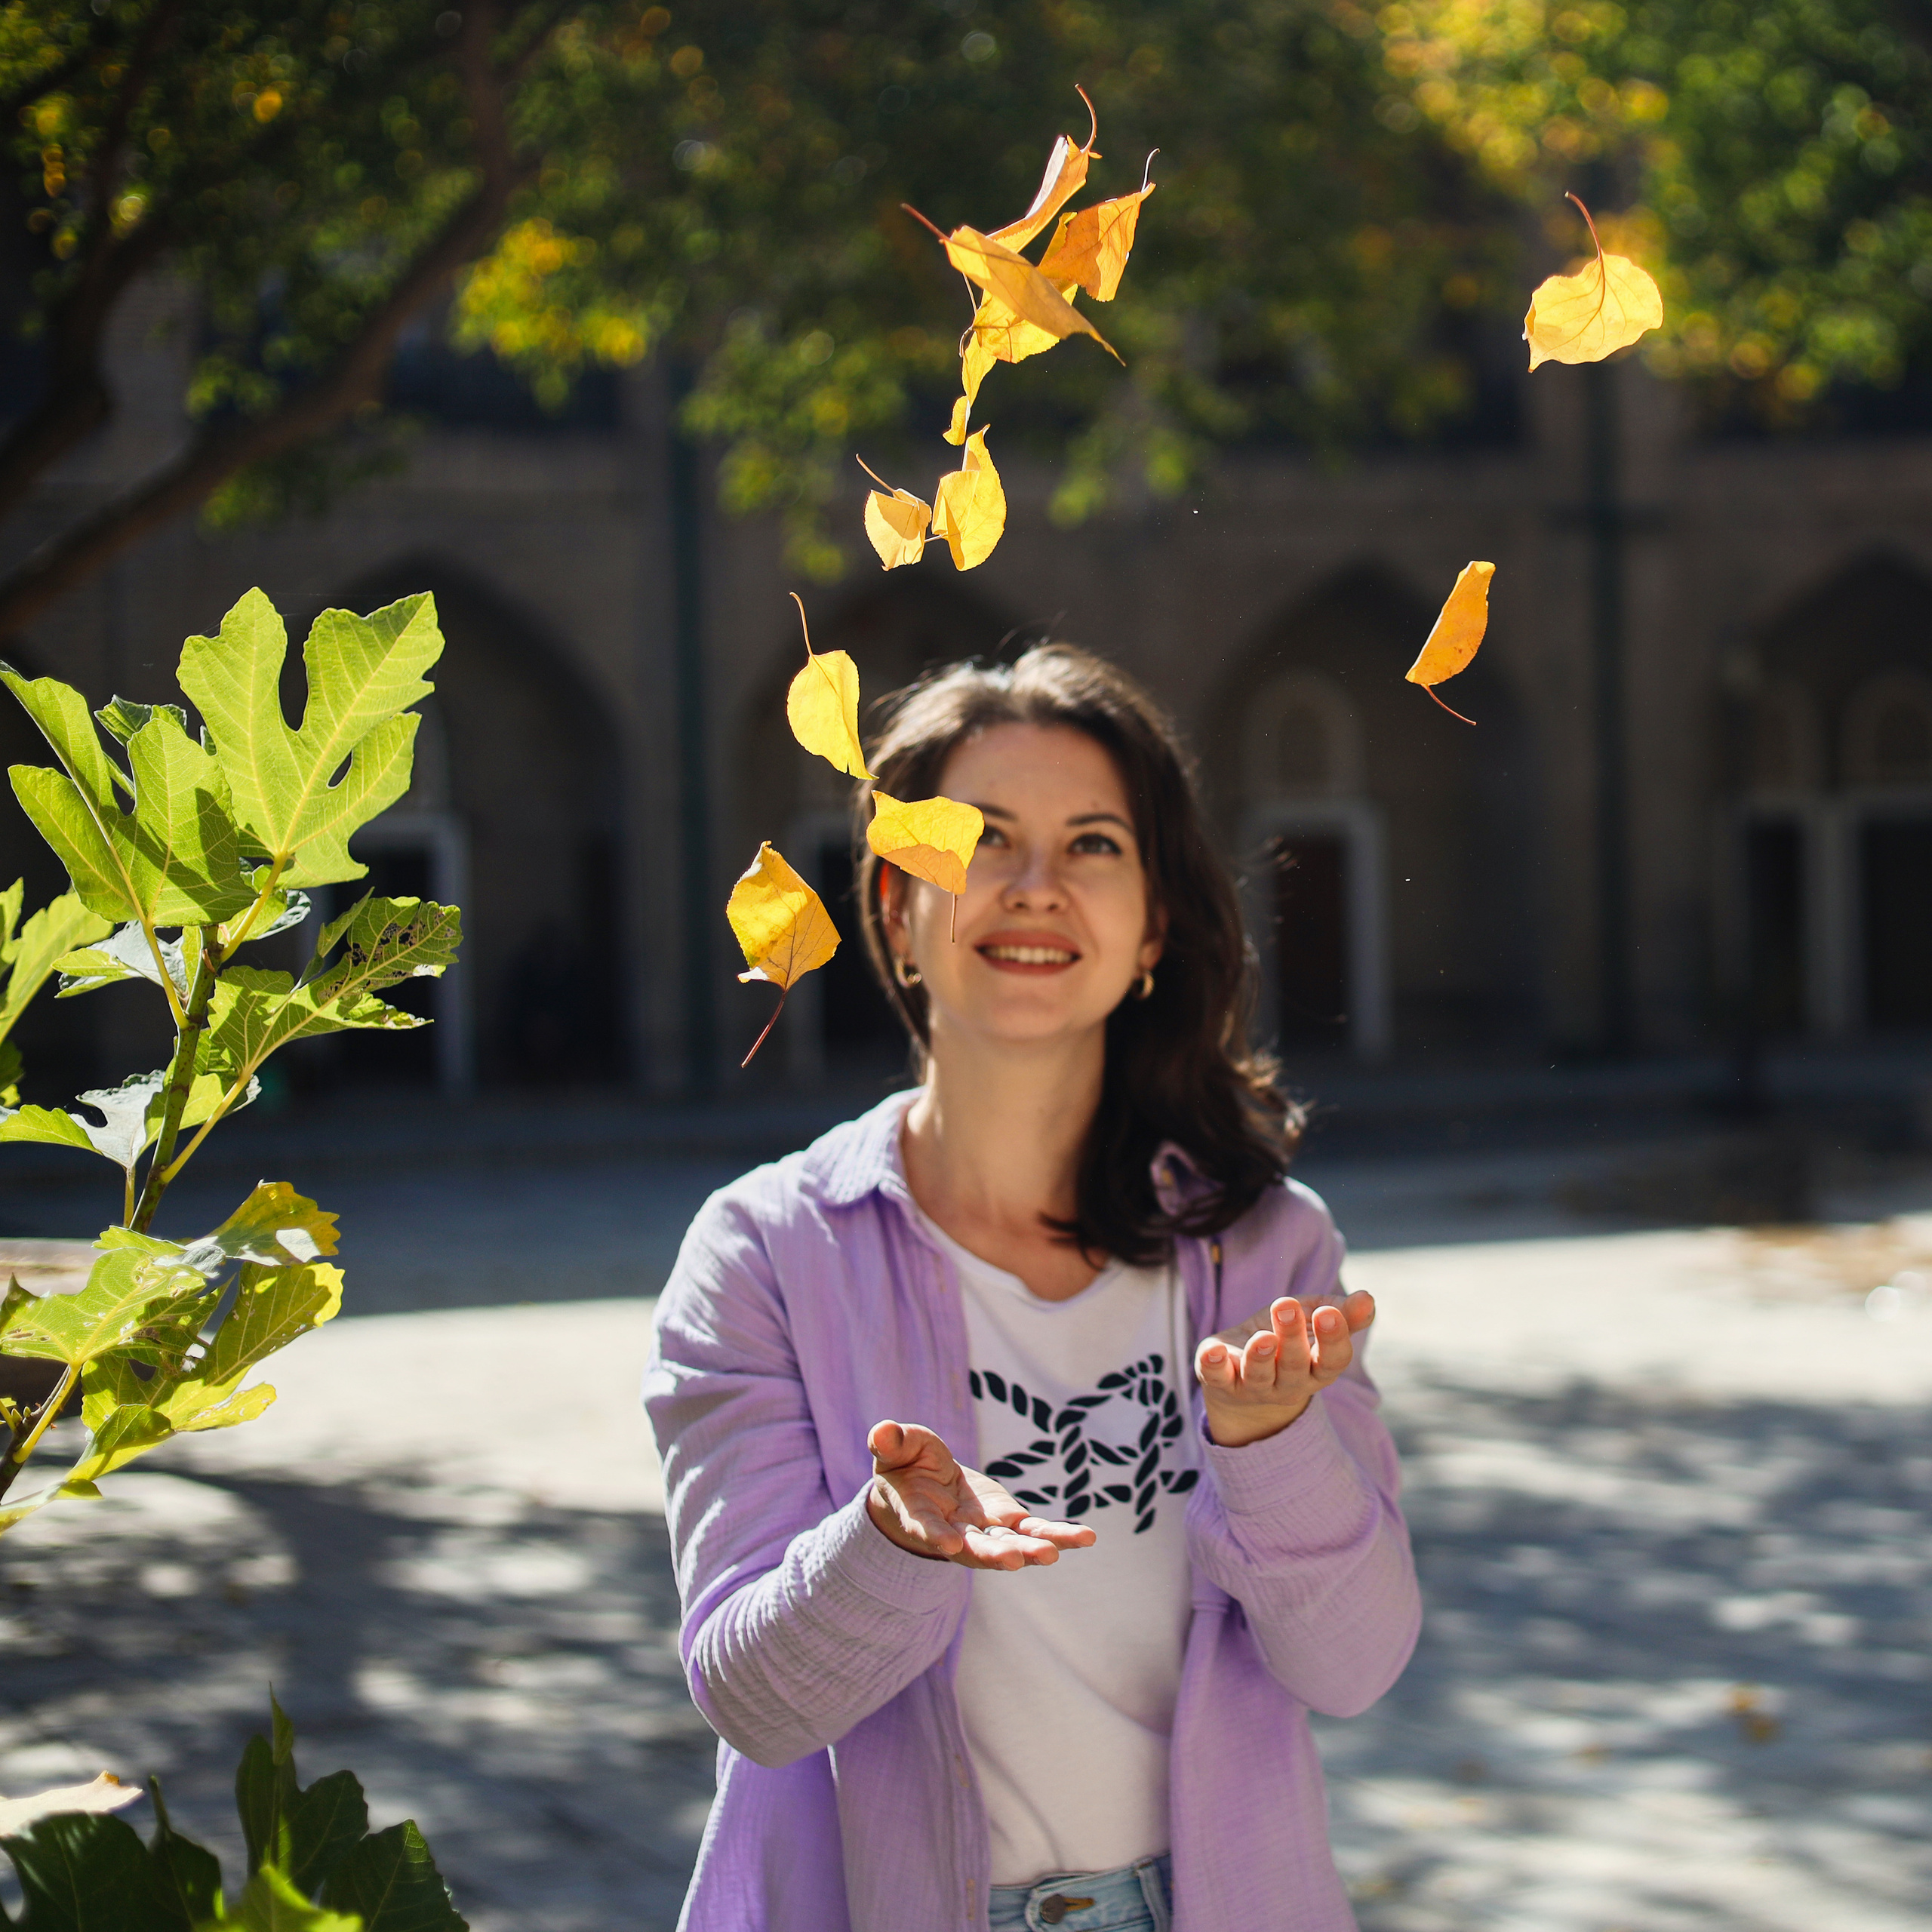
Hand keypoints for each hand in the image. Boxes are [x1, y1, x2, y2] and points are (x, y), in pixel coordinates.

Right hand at [865, 1420, 1097, 1570]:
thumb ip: (890, 1442)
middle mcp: (954, 1532)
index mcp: (919, 1515)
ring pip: (1010, 1545)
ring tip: (1055, 1553)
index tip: (952, 1544)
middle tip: (1015, 1561)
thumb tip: (880, 1431)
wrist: (923, 1481)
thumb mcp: (895, 1448)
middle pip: (975, 1549)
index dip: (937, 1536)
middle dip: (995, 1554)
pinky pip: (1035, 1531)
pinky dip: (1059, 1535)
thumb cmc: (905, 1464)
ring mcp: (984, 1529)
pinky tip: (1087, 1538)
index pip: (926, 1528)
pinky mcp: (1009, 1520)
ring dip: (1032, 1550)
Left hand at [1195, 1291, 1375, 1447]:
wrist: (1241, 1369)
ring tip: (1262, 1337)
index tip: (1329, 1313)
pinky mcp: (1222, 1382)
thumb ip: (1342, 1312)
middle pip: (1295, 1365)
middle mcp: (1290, 1383)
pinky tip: (1214, 1352)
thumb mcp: (1313, 1319)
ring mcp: (1255, 1387)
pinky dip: (1214, 1366)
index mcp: (1318, 1368)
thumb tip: (1368, 1299)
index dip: (1333, 1338)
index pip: (1333, 1360)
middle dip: (1292, 1337)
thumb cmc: (1286, 1338)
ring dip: (1260, 1356)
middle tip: (1287, 1306)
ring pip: (1260, 1376)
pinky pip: (1218, 1378)